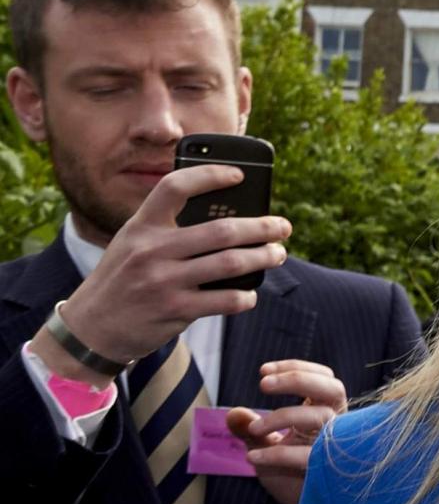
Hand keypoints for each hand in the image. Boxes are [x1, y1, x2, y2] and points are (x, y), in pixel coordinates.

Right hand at [47, 167, 289, 367]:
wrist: (90, 327)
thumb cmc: (122, 279)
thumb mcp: (131, 244)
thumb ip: (166, 229)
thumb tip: (229, 218)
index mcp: (141, 227)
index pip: (175, 187)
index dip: (210, 175)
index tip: (239, 175)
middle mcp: (151, 250)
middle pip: (221, 230)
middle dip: (261, 227)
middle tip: (282, 227)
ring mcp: (163, 281)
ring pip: (230, 264)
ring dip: (263, 258)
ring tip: (277, 254)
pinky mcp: (175, 310)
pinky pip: (225, 300)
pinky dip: (245, 296)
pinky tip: (251, 293)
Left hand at [226, 360, 348, 503]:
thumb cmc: (291, 476)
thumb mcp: (264, 448)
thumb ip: (250, 430)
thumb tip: (232, 413)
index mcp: (326, 412)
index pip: (322, 377)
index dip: (296, 368)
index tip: (262, 371)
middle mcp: (338, 424)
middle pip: (332, 388)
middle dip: (297, 379)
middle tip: (263, 383)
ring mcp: (337, 446)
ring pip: (321, 417)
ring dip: (282, 416)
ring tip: (255, 428)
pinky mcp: (329, 469)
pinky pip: (308, 455)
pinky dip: (277, 454)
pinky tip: (253, 457)